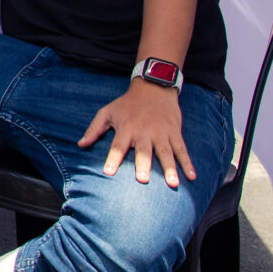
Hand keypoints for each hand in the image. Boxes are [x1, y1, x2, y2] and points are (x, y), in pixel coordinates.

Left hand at [79, 83, 197, 187]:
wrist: (153, 87)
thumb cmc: (127, 103)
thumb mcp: (107, 112)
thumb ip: (94, 129)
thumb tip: (80, 145)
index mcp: (126, 128)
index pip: (118, 146)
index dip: (113, 158)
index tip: (108, 172)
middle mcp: (144, 132)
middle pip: (144, 151)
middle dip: (143, 165)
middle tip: (143, 180)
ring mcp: (161, 133)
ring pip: (166, 152)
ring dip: (170, 168)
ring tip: (173, 184)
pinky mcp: (175, 133)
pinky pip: (182, 149)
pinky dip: (188, 163)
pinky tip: (192, 176)